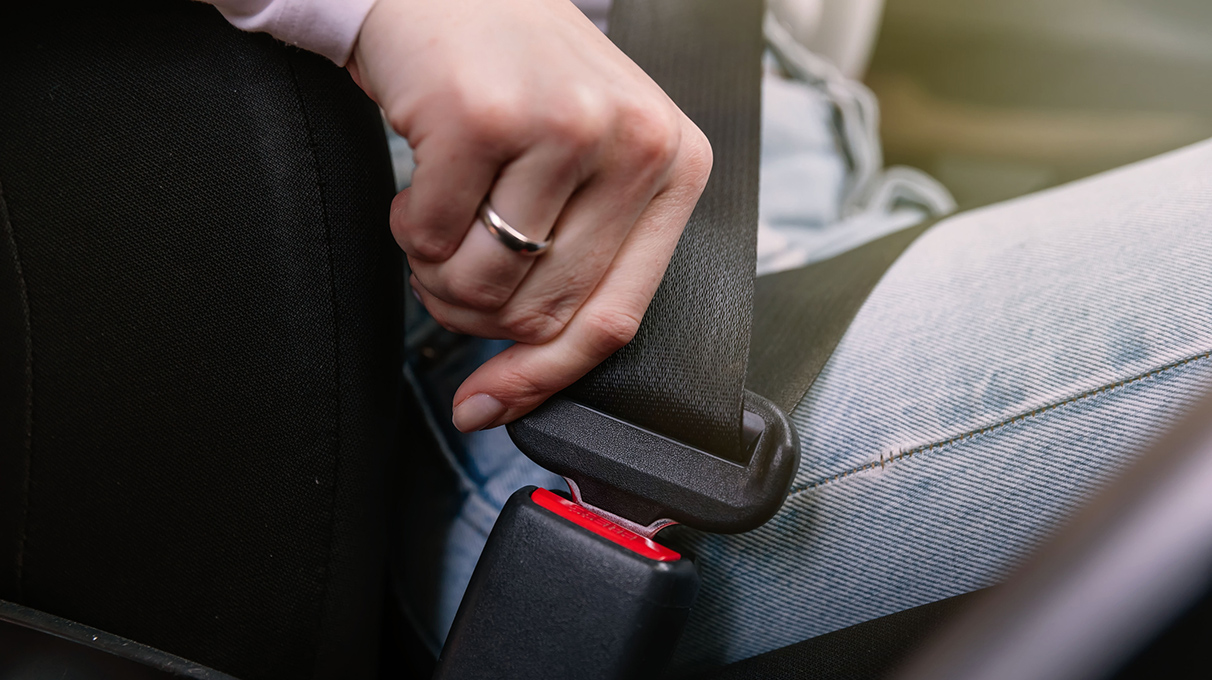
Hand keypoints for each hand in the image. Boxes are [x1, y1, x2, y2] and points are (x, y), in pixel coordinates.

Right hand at [348, 0, 711, 431]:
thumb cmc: (517, 83)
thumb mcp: (585, 164)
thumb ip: (578, 264)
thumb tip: (507, 397)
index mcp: (676, 165)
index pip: (616, 318)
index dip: (544, 379)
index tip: (489, 405)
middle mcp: (635, 143)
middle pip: (544, 314)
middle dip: (477, 315)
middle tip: (452, 268)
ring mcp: (562, 126)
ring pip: (486, 287)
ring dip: (440, 274)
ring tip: (443, 217)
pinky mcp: (483, 119)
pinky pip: (432, 239)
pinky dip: (410, 228)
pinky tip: (422, 181)